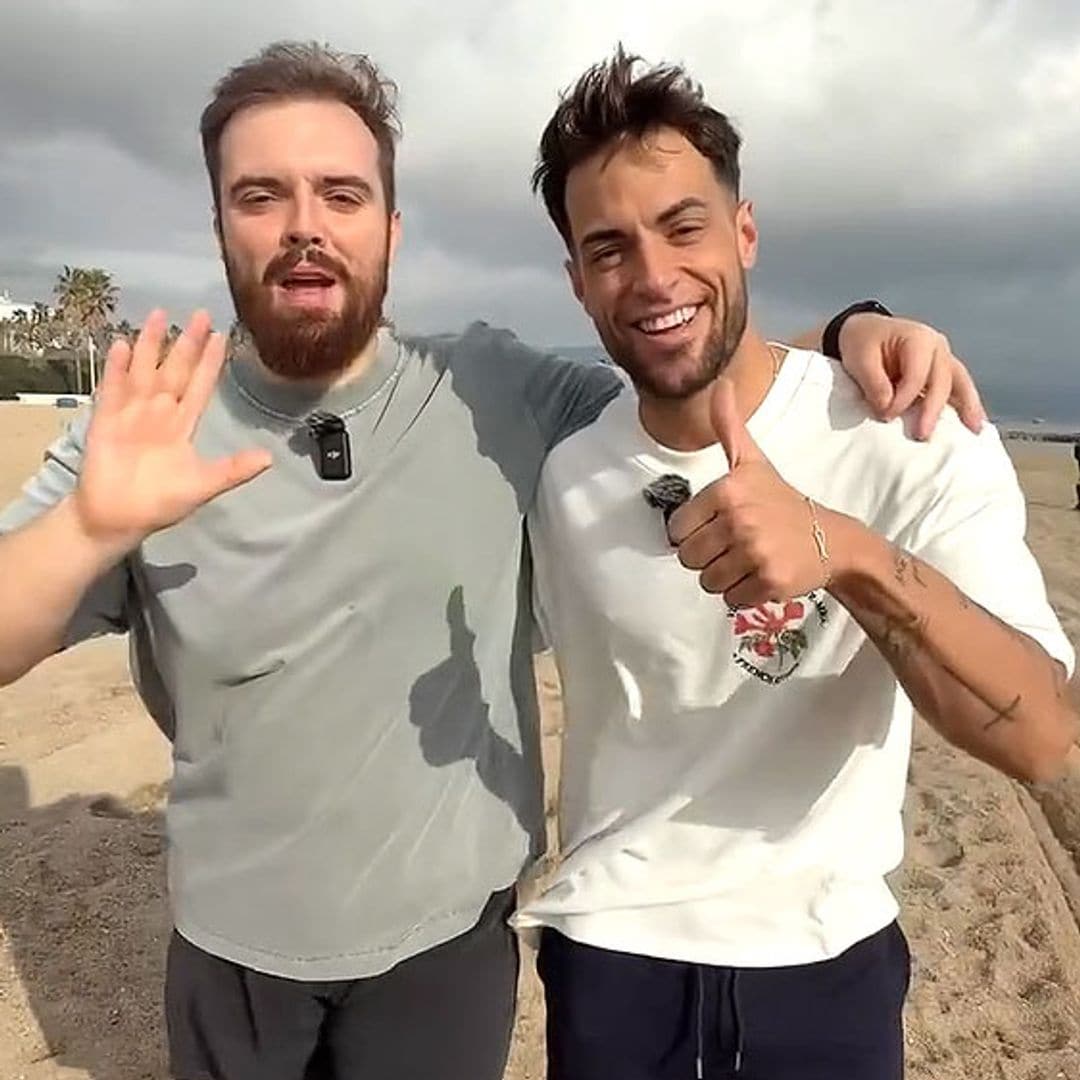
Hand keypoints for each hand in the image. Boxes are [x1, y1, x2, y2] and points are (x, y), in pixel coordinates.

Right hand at [73, 309, 271, 549]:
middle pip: (175, 370)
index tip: (220, 335)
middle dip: (186, 342)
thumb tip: (270, 458)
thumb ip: (234, 470)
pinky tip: (120, 345)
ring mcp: (132, 413)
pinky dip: (116, 368)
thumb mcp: (203, 485)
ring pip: (144, 371)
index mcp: (182, 424)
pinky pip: (113, 389)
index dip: (209, 361)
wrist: (118, 519)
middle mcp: (159, 412)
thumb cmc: (161, 503)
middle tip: (199, 313)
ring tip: (159, 316)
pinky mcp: (106, 420)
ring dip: (150, 344)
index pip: (200, 385)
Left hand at [667, 379, 829, 607]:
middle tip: (735, 546)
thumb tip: (721, 383)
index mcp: (727, 491)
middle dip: (707, 557)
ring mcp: (755, 553)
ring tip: (748, 560)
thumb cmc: (782, 501)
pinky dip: (743, 594)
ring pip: (707, 582)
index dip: (695, 532)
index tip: (720, 526)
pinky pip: (730, 599)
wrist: (832, 539)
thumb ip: (729, 428)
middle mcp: (739, 521)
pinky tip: (761, 575)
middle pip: (688, 558)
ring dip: (723, 577)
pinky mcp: (769, 583)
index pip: (677, 530)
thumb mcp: (753, 462)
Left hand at [838, 313, 986, 439]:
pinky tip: (973, 423)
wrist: (866, 330)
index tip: (886, 415)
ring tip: (975, 430)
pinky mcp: (942, 371)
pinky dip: (966, 405)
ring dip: (968, 407)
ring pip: (960, 383)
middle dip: (932, 410)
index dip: (903, 399)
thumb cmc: (863, 342)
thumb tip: (887, 408)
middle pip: (942, 381)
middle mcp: (937, 347)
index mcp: (918, 338)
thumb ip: (874, 383)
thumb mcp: (859, 359)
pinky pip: (958, 388)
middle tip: (923, 435)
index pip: (917, 375)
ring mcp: (943, 358)